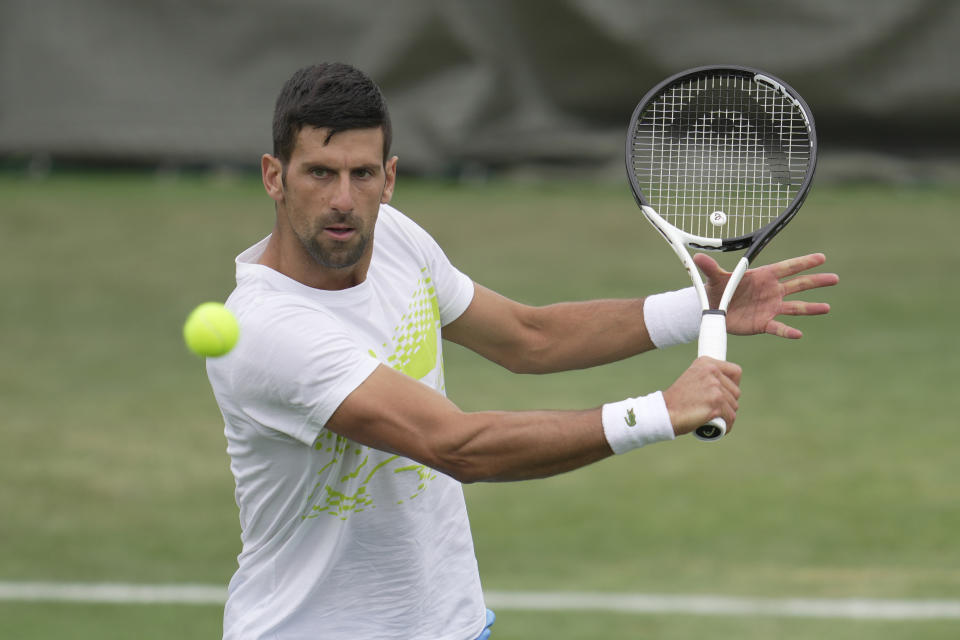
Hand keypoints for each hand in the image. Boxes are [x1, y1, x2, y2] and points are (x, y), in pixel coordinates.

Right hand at [663, 357, 741, 435]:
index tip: (725, 394)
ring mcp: (714, 387)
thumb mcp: (692, 378)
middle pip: (736, 392)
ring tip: (713, 419)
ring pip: (733, 406)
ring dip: (726, 415)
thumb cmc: (677, 400)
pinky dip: (726, 425)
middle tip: (714, 409)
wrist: (664, 412)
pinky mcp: (716, 403)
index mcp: (706, 363)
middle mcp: (711, 371)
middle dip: (728, 403)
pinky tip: (718, 427)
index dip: (733, 385)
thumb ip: (708, 377)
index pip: (736, 371)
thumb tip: (728, 384)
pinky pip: (731, 417)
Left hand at [694, 252, 838, 338]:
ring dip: (810, 308)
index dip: (804, 262)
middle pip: (798, 285)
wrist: (712, 310)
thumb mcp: (714, 278)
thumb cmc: (717, 289)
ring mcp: (770, 307)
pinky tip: (799, 333)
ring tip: (827, 307)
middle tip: (834, 278)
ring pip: (795, 307)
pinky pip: (779, 328)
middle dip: (816, 281)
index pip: (788, 267)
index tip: (821, 257)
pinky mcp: (764, 323)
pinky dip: (788, 331)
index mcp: (763, 276)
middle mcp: (771, 291)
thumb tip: (698, 257)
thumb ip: (710, 267)